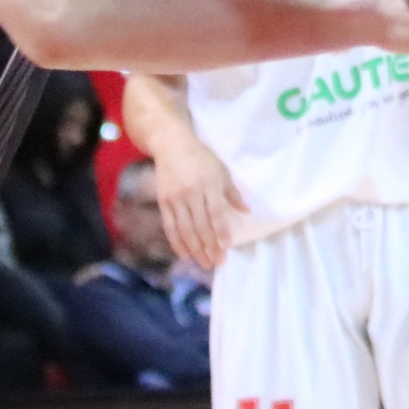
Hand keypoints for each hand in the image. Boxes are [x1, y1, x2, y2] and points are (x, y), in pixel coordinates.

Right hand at [152, 135, 246, 271]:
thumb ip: (232, 193)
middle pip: (200, 225)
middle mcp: (191, 193)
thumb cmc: (201, 158)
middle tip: (216, 262)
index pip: (216, 213)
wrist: (172, 146)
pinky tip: (184, 254)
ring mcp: (175, 198)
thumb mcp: (221, 171)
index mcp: (208, 184)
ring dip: (195, 249)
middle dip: (209, 246)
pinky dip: (177, 242)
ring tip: (204, 263)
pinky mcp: (162, 202)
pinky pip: (170, 226)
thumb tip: (246, 211)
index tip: (226, 248)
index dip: (221, 232)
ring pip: (185, 229)